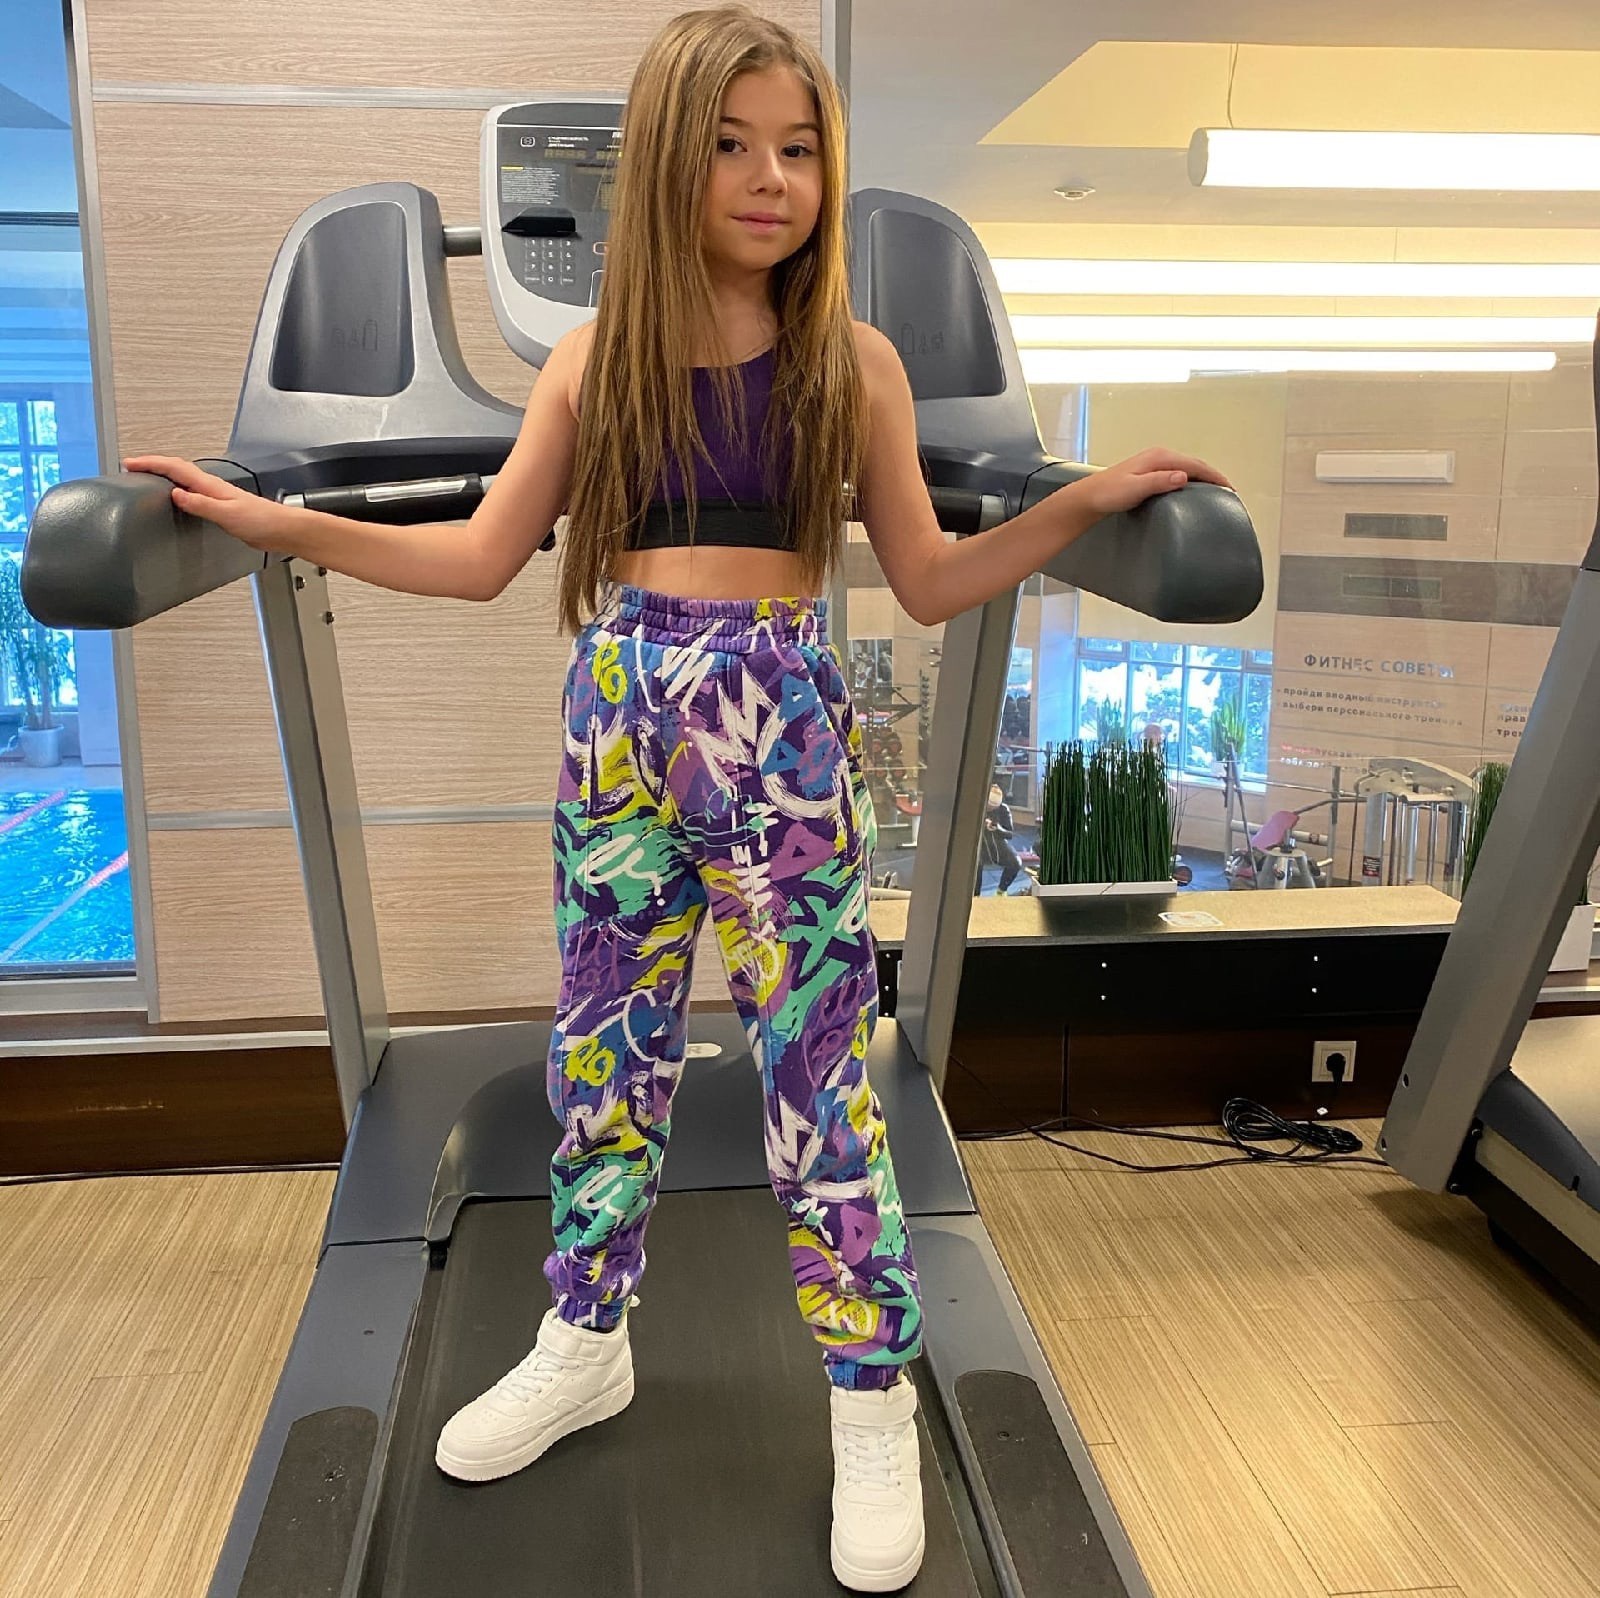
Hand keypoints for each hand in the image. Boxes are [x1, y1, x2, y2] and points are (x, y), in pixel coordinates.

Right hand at [121, 454, 288, 550]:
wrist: (285, 530)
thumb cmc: (264, 521)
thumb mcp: (227, 514)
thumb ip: (201, 504)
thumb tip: (176, 495)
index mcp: (211, 486)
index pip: (175, 468)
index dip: (151, 463)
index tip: (130, 463)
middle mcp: (213, 488)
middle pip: (177, 470)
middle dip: (153, 465)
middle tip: (132, 466)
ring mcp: (218, 497)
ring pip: (185, 480)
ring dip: (164, 476)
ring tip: (147, 478)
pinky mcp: (223, 509)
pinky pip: (194, 494)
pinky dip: (179, 491)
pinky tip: (179, 498)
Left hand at [1077, 448, 1232, 518]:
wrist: (1089, 497)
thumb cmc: (1108, 493)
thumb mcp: (1135, 488)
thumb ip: (1159, 482)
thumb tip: (1183, 476)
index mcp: (1159, 457)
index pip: (1194, 465)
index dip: (1214, 476)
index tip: (1229, 489)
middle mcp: (1159, 456)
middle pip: (1194, 464)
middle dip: (1213, 476)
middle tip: (1229, 491)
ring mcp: (1155, 463)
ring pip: (1187, 467)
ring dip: (1203, 477)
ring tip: (1217, 490)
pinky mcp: (1150, 472)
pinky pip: (1178, 472)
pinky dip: (1191, 479)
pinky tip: (1193, 489)